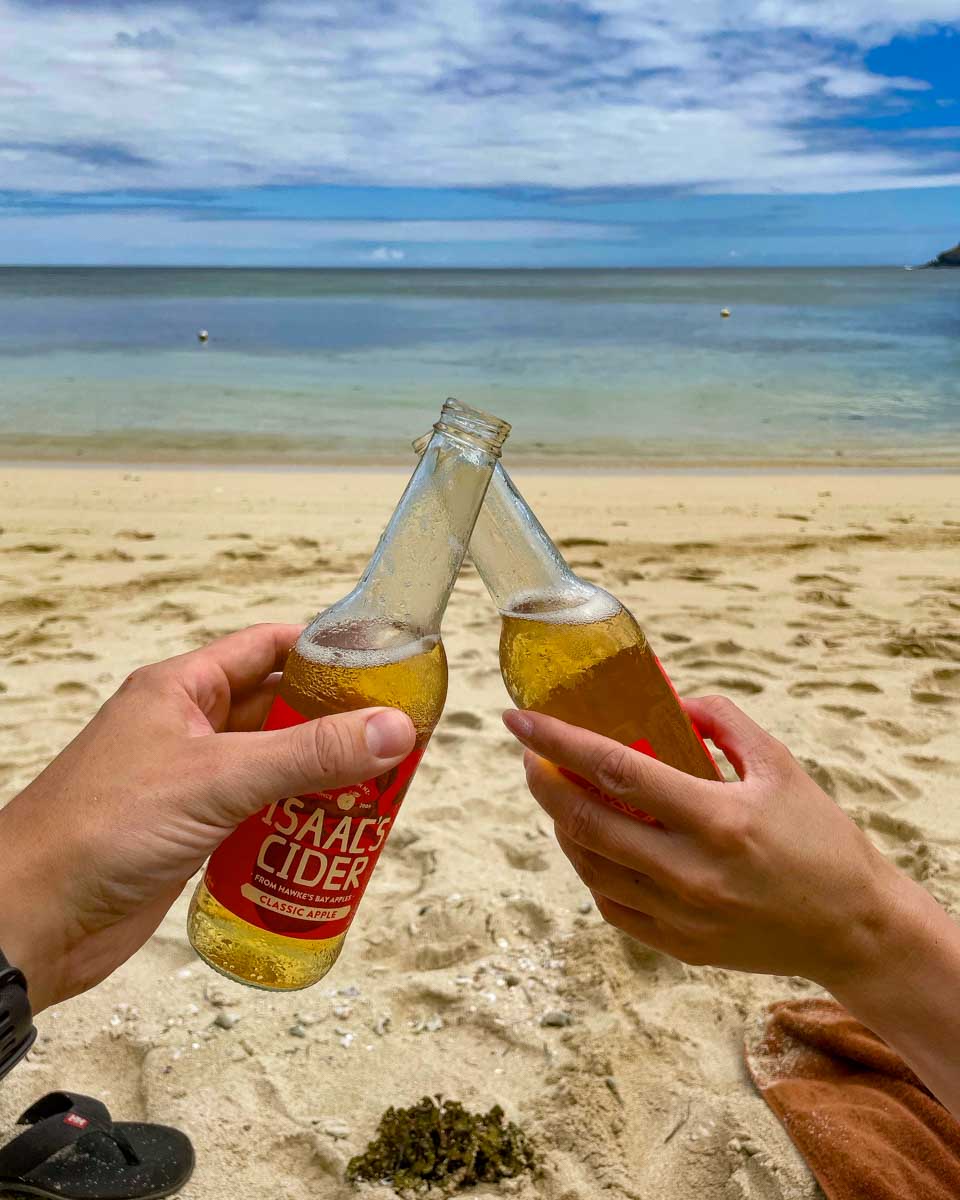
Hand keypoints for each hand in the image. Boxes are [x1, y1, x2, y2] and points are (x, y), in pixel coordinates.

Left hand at [0, 624, 414, 1011]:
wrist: (32, 921)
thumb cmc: (101, 829)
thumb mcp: (217, 778)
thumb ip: (309, 754)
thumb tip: (393, 729)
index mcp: (182, 689)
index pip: (267, 648)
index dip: (324, 651)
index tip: (382, 665)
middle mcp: (188, 728)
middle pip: (279, 709)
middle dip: (334, 722)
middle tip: (394, 737)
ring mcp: (190, 782)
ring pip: (273, 765)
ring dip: (320, 777)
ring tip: (378, 789)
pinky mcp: (193, 832)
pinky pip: (259, 813)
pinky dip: (295, 820)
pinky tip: (332, 836)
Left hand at [502, 696, 916, 989]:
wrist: (853, 928)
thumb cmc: (820, 839)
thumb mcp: (780, 764)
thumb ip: (723, 721)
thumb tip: (670, 700)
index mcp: (717, 820)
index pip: (616, 769)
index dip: (558, 740)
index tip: (518, 719)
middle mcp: (691, 873)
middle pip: (585, 822)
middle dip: (542, 782)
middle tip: (530, 754)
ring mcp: (680, 916)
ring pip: (588, 865)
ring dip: (560, 824)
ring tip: (558, 791)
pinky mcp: (677, 946)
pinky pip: (609, 903)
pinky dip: (590, 867)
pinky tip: (591, 841)